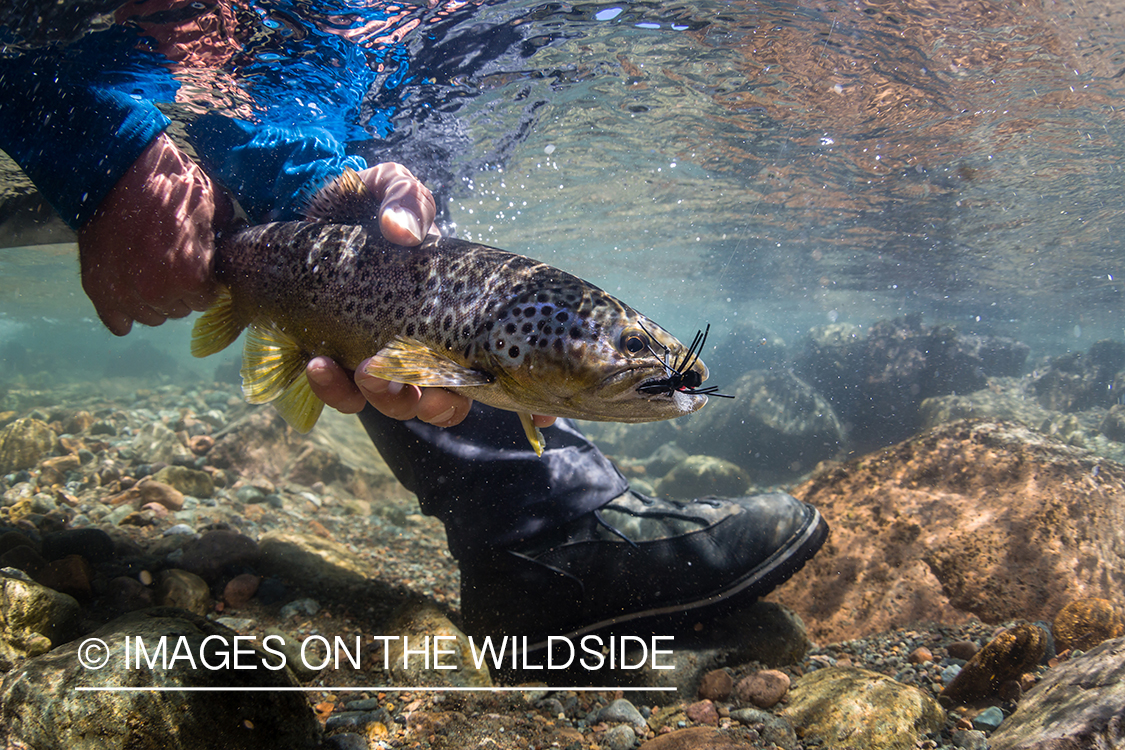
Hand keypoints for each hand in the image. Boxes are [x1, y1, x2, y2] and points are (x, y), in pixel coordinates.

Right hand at [78, 133, 231, 334]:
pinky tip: (128, 295)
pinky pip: (118, 322)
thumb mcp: (214, 211)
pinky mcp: (98, 290)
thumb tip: (238, 248)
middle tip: (169, 262)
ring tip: (147, 270)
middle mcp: (157, 293)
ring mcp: (125, 294)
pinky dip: (123, 312)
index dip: (201, 282)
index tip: (195, 266)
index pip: (204, 301)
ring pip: (151, 316)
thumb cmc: (172, 187)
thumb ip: (224, 242)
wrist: (119, 171)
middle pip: (178, 309)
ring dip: (152, 299)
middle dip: (178, 290)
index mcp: (191, 278)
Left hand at [305, 163, 556, 429]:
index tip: (545, 413)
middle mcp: (423, 344)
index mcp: (453, 311)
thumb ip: (405, 199)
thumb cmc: (360, 203)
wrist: (301, 209)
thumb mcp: (390, 187)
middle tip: (425, 389)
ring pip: (398, 405)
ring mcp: (381, 357)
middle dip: (442, 405)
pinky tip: (320, 362)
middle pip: (449, 400)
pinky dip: (335, 388)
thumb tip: (406, 234)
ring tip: (366, 370)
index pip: (497, 360)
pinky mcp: (336, 362)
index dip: (525, 396)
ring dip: (387, 399)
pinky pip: (343, 395)